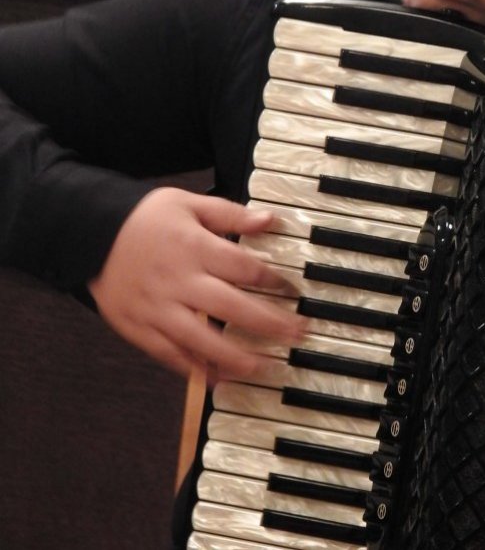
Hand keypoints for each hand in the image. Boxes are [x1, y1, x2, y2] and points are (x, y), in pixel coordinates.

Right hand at [87, 187, 304, 381]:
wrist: (89, 232)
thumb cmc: (144, 216)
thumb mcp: (189, 203)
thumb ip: (231, 214)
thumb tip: (269, 220)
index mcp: (195, 247)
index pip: (244, 268)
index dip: (274, 281)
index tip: (294, 292)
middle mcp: (179, 281)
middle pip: (231, 307)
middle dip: (268, 324)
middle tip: (297, 335)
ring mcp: (158, 308)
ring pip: (202, 340)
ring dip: (236, 357)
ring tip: (264, 368)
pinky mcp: (139, 328)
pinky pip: (169, 355)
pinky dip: (193, 370)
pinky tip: (217, 380)